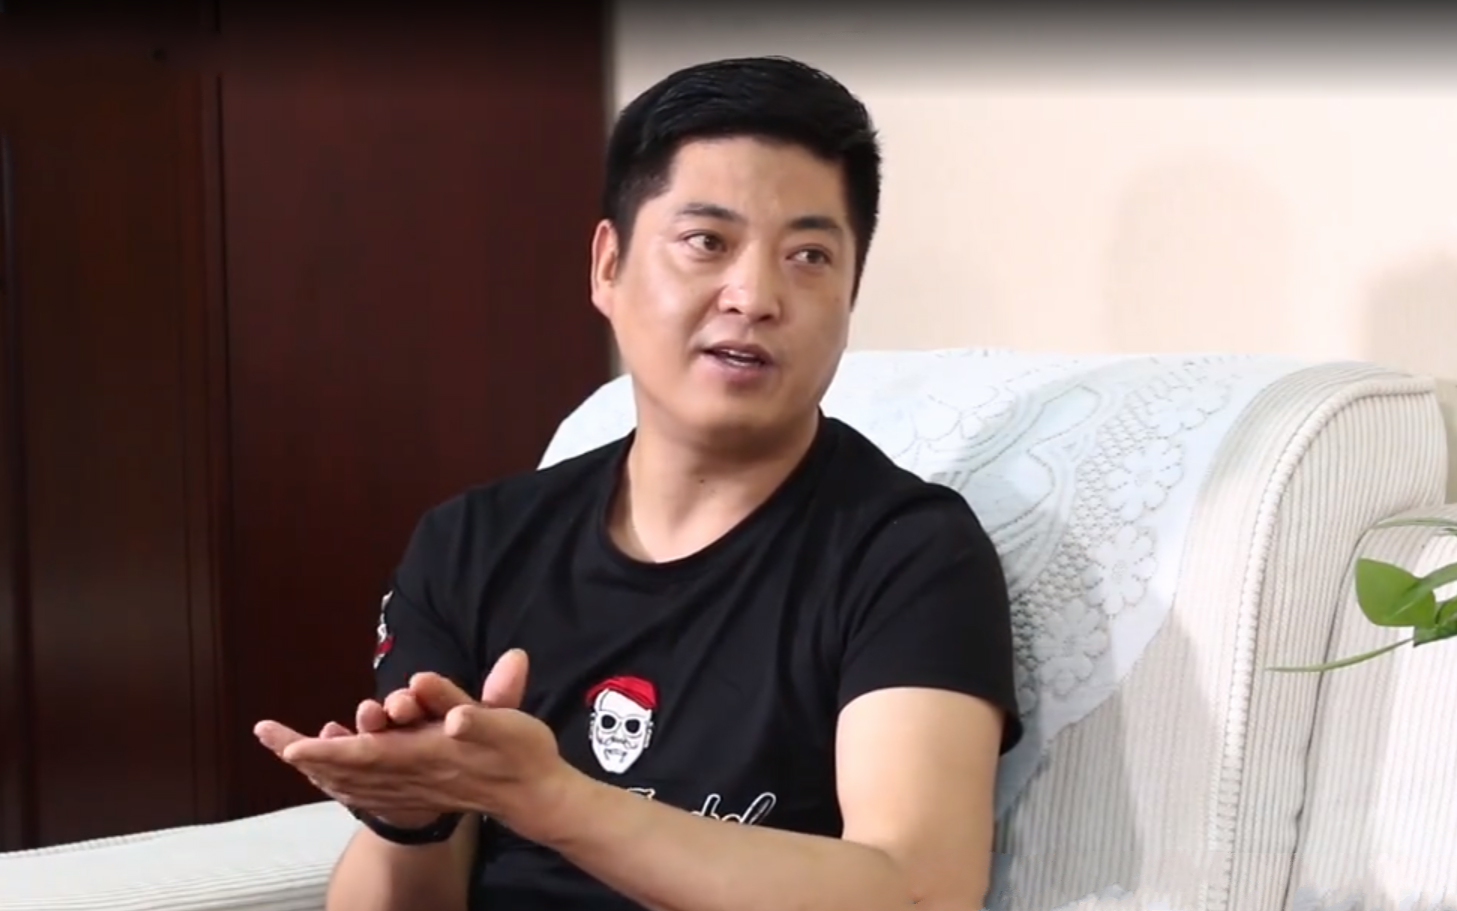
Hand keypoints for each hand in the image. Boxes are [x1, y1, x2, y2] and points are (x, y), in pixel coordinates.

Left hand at [255, 649, 575, 835]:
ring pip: (354, 782)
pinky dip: (341, 781)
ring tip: (288, 750)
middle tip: (268, 735)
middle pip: (348, 768)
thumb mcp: (503, 723)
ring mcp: (412, 788)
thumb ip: (471, 707)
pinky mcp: (417, 793)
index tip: (292, 745)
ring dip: (318, 767)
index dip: (327, 750)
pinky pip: (367, 791)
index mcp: (425, 755)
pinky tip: (330, 776)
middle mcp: (411, 775)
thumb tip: (438, 698)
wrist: (534, 796)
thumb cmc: (521, 754)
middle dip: (307, 754)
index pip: (365, 754)